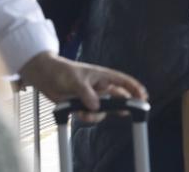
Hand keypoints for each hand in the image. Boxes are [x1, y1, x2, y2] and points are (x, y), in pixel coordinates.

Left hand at [18, 52, 146, 119]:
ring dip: (97, 115)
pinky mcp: (84, 105)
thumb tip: (96, 106)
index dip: (135, 88)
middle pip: (117, 98)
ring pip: (104, 110)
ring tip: (86, 114)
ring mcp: (93, 97)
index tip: (143, 97)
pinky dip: (87, 117)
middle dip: (119, 106)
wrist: (45, 77)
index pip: (123, 81)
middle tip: (124, 113)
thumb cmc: (63, 71)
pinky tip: (79, 114)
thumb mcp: (76, 80)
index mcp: (103, 76)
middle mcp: (101, 87)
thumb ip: (87, 94)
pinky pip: (92, 114)